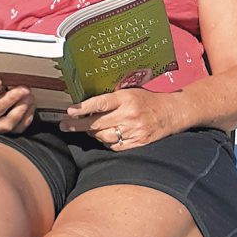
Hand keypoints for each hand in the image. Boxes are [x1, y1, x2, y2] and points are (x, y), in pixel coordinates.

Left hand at [59, 88, 175, 149]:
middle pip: (97, 123)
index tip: (69, 111)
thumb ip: (113, 98)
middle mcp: (128, 115)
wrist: (172, 112)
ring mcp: (133, 130)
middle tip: (65, 125)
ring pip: (103, 136)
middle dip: (78, 125)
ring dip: (92, 133)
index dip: (83, 108)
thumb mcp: (131, 91)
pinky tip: (104, 136)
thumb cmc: (148, 100)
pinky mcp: (137, 143)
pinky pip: (114, 146)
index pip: (100, 103)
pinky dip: (106, 142)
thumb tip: (88, 105)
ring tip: (87, 129)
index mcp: (126, 98)